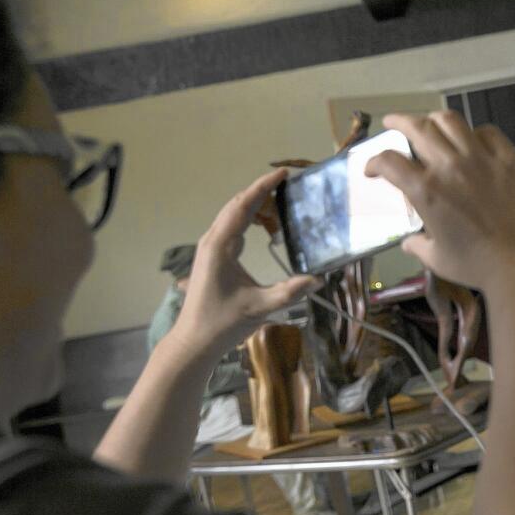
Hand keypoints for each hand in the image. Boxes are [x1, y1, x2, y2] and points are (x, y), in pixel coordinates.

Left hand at [172, 169, 321, 355]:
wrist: (195, 341)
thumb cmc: (222, 323)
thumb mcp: (260, 307)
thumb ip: (290, 292)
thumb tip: (319, 280)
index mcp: (220, 246)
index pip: (243, 206)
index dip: (262, 187)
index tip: (282, 173)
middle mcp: (212, 241)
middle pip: (237, 205)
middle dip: (262, 194)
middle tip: (289, 189)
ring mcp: (210, 248)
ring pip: (234, 216)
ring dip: (257, 208)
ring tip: (283, 209)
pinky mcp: (213, 256)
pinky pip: (233, 228)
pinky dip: (251, 221)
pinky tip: (268, 229)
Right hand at [368, 111, 514, 292]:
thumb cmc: (480, 266)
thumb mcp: (439, 260)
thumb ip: (420, 247)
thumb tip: (409, 243)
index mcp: (426, 191)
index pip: (389, 161)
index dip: (374, 162)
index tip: (372, 169)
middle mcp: (449, 166)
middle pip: (417, 128)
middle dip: (398, 122)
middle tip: (391, 122)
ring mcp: (481, 158)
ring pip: (450, 120)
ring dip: (433, 119)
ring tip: (429, 123)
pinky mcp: (509, 158)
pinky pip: (486, 132)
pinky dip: (473, 132)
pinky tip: (472, 140)